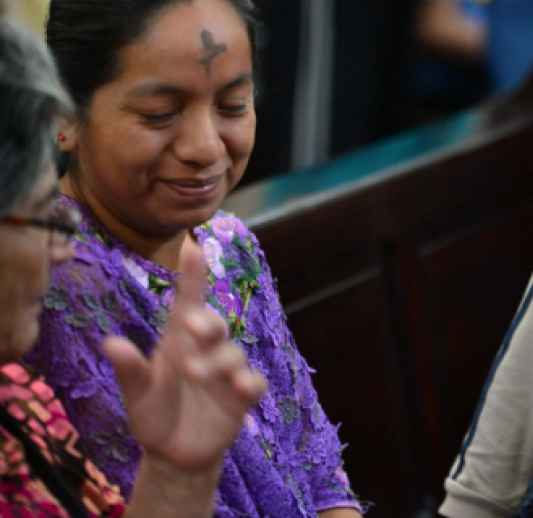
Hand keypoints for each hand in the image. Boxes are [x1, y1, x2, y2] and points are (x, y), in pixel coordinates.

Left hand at [102, 247, 266, 472]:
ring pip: (233, 354)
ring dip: (217, 360)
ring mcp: (226, 373)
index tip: (192, 245)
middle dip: (207, 321)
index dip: (192, 275)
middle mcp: (205, 351)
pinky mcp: (241, 397)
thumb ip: (129, 369)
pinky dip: (249, 382)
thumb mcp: (137, 393)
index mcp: (178, 342)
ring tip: (194, 372)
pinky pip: (254, 382)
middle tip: (191, 325)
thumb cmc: (153, 414)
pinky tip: (240, 387)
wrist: (174, 454)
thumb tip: (109, 343)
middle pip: (214, 325)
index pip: (188, 303)